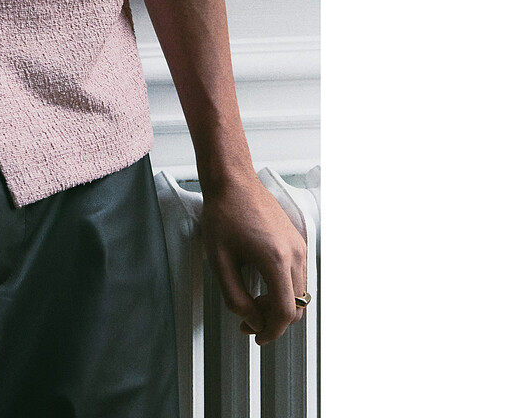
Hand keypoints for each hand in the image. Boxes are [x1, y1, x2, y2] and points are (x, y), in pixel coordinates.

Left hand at [198, 172, 308, 344]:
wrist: (233, 180)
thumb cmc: (223, 214)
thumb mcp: (219, 260)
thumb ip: (235, 296)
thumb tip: (251, 319)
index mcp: (276, 259)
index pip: (285, 312)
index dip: (271, 331)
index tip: (255, 337)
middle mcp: (295, 254)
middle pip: (296, 307)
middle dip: (273, 321)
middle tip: (247, 323)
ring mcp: (299, 247)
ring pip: (299, 294)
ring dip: (278, 306)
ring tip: (251, 303)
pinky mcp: (297, 241)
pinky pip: (297, 276)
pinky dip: (283, 289)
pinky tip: (260, 286)